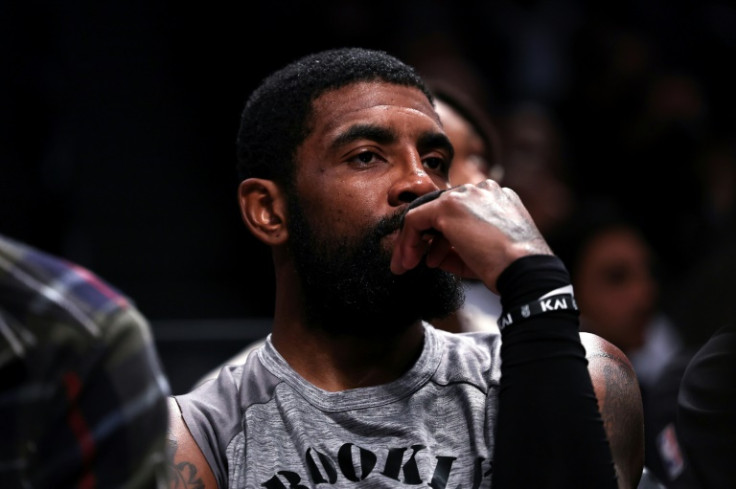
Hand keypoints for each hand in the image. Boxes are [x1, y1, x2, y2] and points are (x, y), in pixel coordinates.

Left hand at [390, 179, 551, 292]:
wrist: (524, 270)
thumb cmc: (508, 267)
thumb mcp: (483, 253)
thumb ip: (457, 248)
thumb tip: (431, 255)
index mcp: (496, 198)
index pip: (459, 212)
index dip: (442, 237)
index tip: (432, 259)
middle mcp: (481, 189)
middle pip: (441, 211)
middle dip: (424, 239)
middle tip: (410, 262)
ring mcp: (464, 195)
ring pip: (426, 214)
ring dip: (414, 242)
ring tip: (408, 266)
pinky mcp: (448, 206)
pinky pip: (416, 220)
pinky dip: (408, 241)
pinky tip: (407, 261)